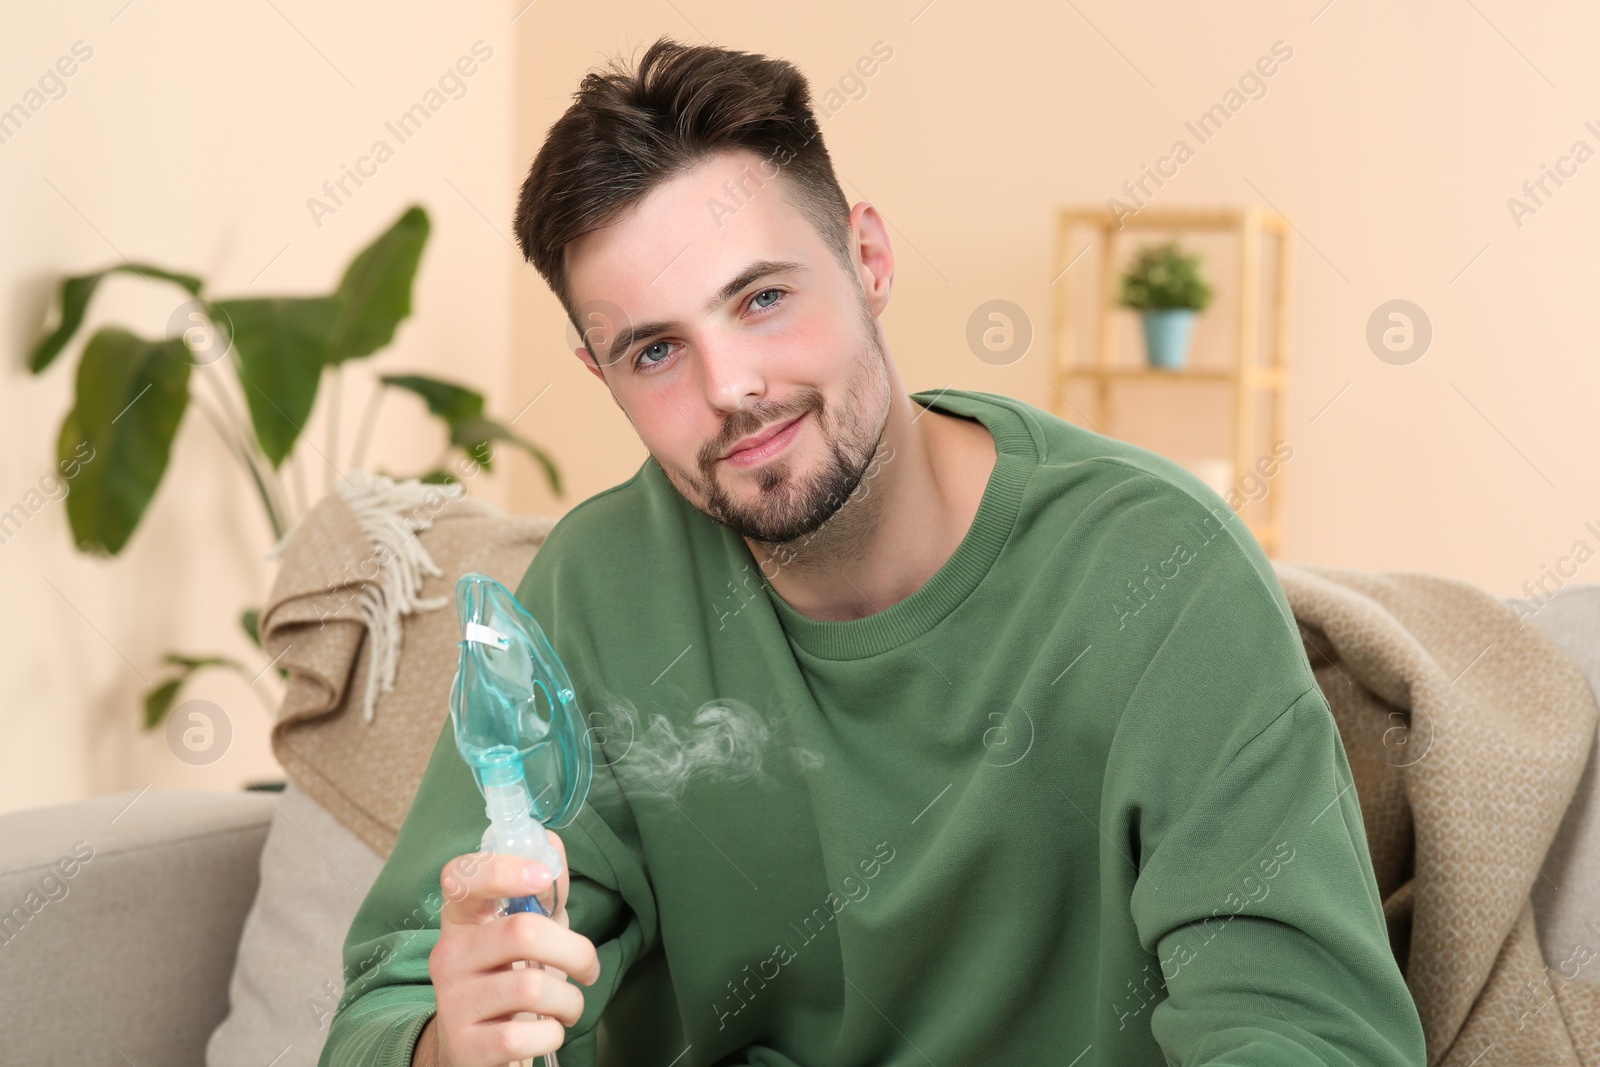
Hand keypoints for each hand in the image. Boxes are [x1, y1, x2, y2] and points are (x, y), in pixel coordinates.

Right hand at [423, 832, 602, 1066]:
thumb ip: (542, 894)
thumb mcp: (522, 933)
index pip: (462, 877)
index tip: (543, 877)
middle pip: (522, 932)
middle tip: (588, 968)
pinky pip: (525, 1036)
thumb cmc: (507, 980)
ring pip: (531, 987)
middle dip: (575, 951)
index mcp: (462, 919)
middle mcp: (449, 954)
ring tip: (569, 1005)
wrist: (473, 1049)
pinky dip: (552, 1035)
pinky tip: (547, 1032)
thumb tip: (553, 849)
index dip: (503, 869)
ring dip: (570, 1000)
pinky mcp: (464, 1045)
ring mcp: (452, 1002)